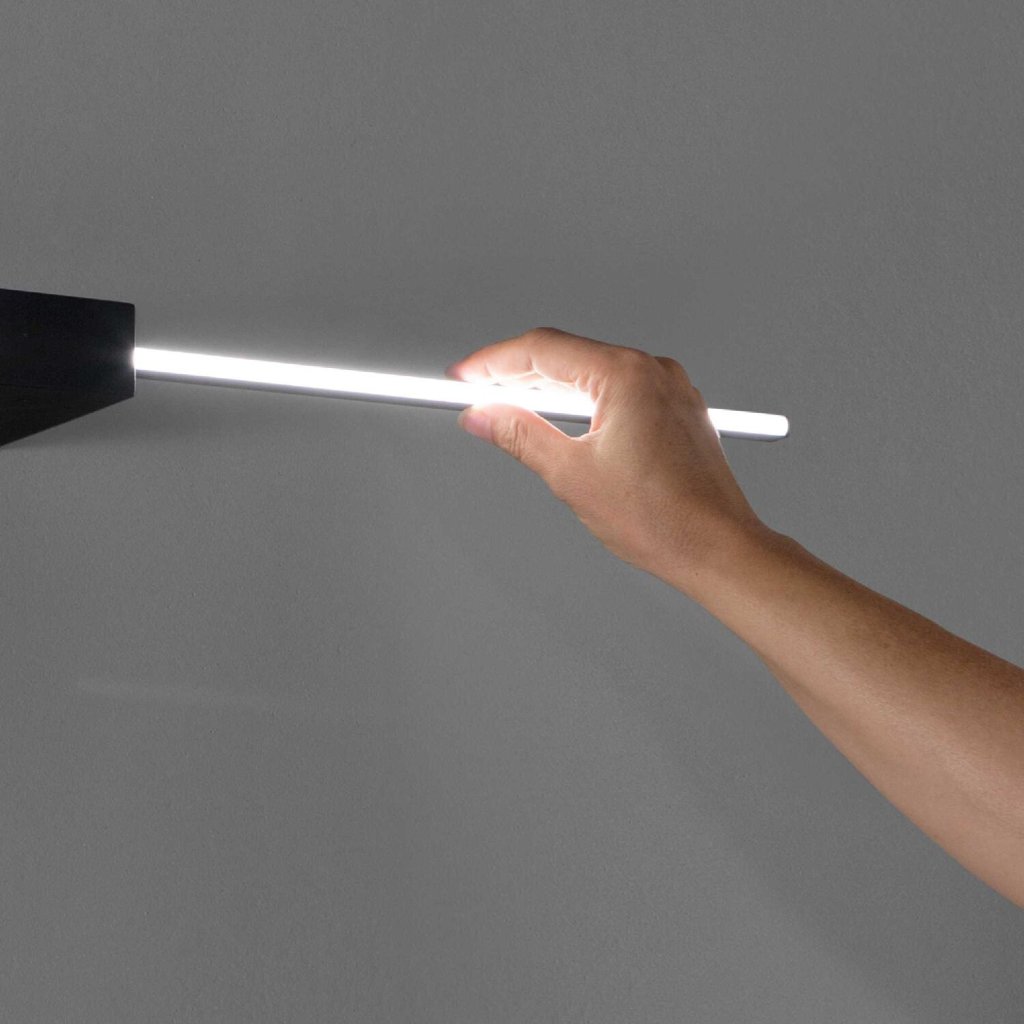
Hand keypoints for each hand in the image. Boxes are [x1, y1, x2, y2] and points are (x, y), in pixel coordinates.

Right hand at [445, 326, 772, 592]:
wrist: (718, 548)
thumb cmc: (663, 519)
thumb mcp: (571, 475)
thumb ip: (520, 435)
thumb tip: (485, 415)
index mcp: (625, 375)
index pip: (542, 350)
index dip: (492, 362)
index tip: (463, 377)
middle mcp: (652, 371)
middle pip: (567, 357)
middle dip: (516, 376)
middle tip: (476, 395)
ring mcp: (669, 388)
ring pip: (592, 374)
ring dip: (549, 390)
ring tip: (510, 410)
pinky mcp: (676, 409)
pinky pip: (619, 390)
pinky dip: (584, 402)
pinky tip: (562, 422)